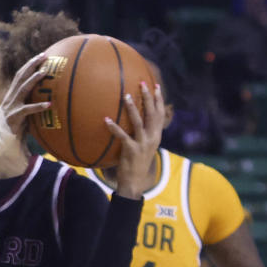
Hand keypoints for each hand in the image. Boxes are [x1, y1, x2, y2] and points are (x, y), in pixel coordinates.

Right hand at [3, 52, 54, 136]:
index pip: (20, 75)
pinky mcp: (14, 116)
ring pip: (22, 89)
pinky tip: (48, 104)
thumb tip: (52, 100)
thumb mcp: (23, 111)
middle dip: (31, 64)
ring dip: (33, 79)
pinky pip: (27, 110)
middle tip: (44, 55)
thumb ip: (33, 104)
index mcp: (13, 94)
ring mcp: (12, 106)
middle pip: (20, 76)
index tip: (41, 55)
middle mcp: (11, 97)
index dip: (29, 64)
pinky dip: (38, 106)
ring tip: (44, 72)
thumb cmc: (15, 125)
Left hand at [104, 81, 164, 198]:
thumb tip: (136, 121)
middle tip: (141, 83)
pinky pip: (122, 136)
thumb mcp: (145, 147)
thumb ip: (143, 134)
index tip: (155, 85)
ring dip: (132, 108)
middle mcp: (152, 138)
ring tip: (125, 96)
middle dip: (148, 97)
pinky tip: (106, 120)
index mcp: (156, 136)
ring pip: (139, 122)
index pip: (160, 114)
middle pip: (152, 114)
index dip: (158, 99)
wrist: (134, 182)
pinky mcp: (131, 150)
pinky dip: (114, 127)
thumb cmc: (136, 163)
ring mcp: (143, 144)